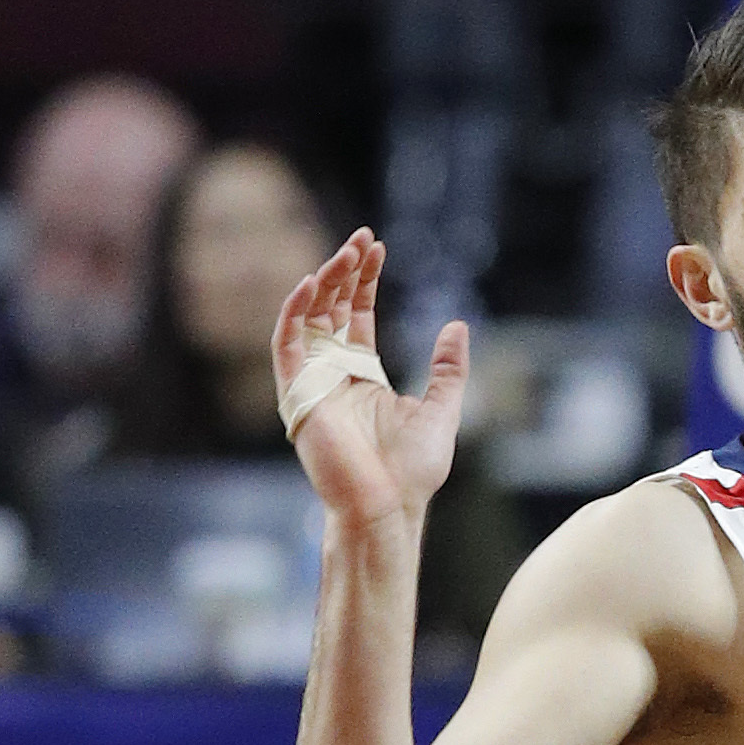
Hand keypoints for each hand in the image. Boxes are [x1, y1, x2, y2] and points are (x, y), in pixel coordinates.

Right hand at [272, 231, 468, 528]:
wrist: (388, 507)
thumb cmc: (412, 473)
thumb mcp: (441, 410)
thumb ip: (448, 370)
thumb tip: (457, 325)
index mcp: (363, 376)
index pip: (356, 314)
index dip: (364, 280)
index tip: (377, 247)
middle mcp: (333, 374)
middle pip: (331, 308)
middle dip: (344, 271)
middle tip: (362, 237)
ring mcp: (312, 382)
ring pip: (309, 317)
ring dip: (324, 281)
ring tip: (346, 252)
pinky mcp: (297, 394)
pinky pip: (286, 343)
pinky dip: (294, 311)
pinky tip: (313, 283)